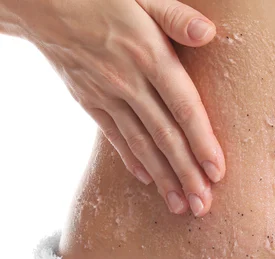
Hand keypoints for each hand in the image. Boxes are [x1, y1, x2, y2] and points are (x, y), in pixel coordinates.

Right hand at [17, 0, 223, 216]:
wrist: (40, 1)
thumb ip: (176, 17)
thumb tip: (208, 33)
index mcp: (149, 55)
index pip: (184, 108)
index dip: (203, 143)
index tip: (218, 173)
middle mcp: (129, 81)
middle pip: (165, 136)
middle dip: (187, 174)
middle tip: (204, 205)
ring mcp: (106, 94)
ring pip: (141, 144)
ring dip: (163, 178)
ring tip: (181, 206)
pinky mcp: (89, 100)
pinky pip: (114, 136)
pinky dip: (132, 160)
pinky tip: (148, 181)